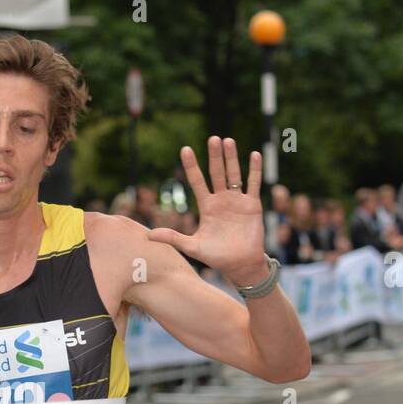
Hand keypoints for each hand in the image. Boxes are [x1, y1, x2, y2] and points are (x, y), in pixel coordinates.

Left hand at [149, 136, 267, 284]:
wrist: (240, 265)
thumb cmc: (216, 256)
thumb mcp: (192, 247)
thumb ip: (172, 238)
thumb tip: (148, 236)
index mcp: (206, 206)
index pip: (197, 181)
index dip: (191, 166)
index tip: (185, 149)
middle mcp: (221, 200)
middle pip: (216, 173)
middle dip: (214, 156)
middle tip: (212, 138)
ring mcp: (237, 201)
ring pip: (234, 175)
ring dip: (231, 158)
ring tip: (227, 141)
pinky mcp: (252, 205)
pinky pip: (253, 184)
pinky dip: (254, 170)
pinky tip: (253, 155)